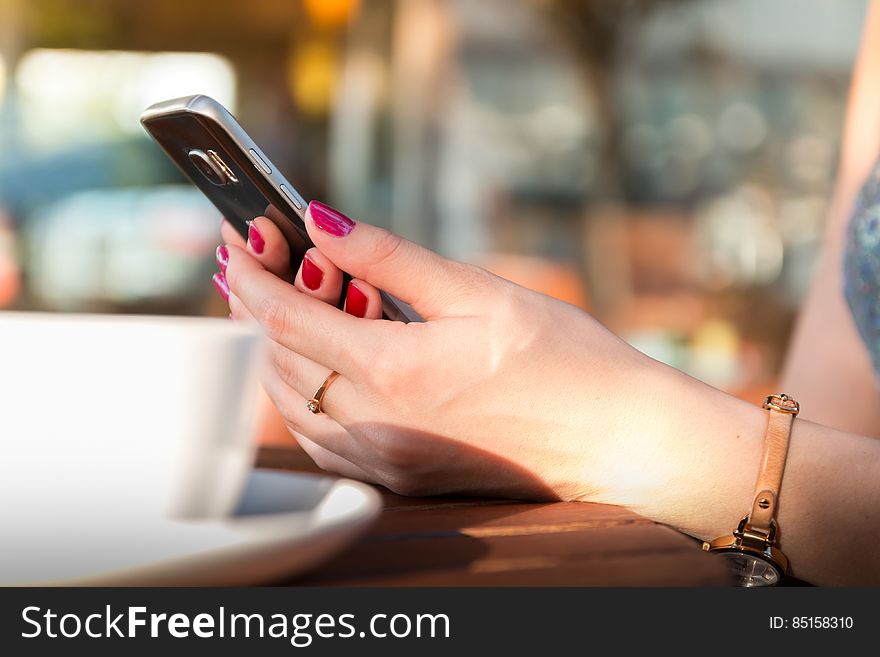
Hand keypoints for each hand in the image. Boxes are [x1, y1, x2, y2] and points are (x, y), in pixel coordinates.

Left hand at [217, 201, 706, 503]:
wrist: (612, 438)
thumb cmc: (562, 359)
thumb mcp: (477, 291)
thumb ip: (390, 257)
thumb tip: (321, 221)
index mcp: (394, 371)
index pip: (287, 318)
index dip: (252, 276)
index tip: (232, 242)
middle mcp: (377, 425)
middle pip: (278, 362)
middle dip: (252, 310)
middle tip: (246, 266)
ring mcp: (385, 459)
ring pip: (292, 405)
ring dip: (271, 353)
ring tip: (270, 307)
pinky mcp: (399, 476)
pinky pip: (322, 438)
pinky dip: (301, 396)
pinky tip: (313, 366)